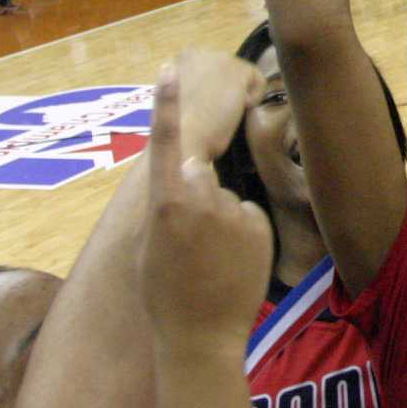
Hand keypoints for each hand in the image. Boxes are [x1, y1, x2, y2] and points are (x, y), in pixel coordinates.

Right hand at [140, 68, 275, 346]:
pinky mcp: (258, 226)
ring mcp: (233, 212)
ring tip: (209, 262)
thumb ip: (164, 204)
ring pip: (224, 199)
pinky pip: (247, 217)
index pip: (165, 144)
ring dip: (218, 220)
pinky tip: (231, 265)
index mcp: (165, 205)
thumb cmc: (163, 295)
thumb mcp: (148, 247)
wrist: (200, 338)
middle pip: (199, 176)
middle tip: (187, 246)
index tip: (170, 69)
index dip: (166, 104)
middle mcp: (201, 200)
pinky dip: (241, 235)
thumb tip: (185, 174)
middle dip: (194, 196)